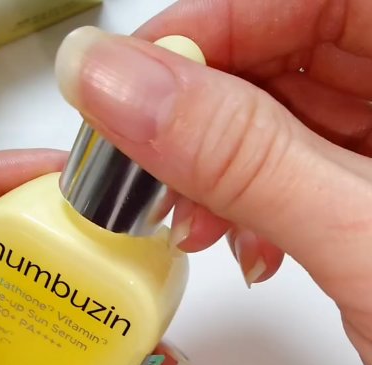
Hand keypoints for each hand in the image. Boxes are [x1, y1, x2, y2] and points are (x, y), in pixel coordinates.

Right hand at [54, 0, 371, 364]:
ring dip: (217, 166)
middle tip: (144, 162)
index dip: (210, 26)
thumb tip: (118, 86)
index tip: (128, 78)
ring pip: (280, 109)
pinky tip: (238, 239)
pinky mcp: (370, 181)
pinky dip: (247, 197)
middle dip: (200, 113)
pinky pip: (292, 160)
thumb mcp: (361, 239)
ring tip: (193, 220)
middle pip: (286, 48)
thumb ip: (240, 157)